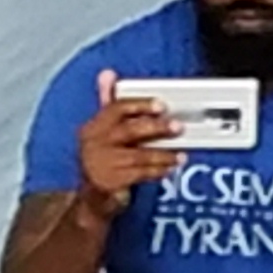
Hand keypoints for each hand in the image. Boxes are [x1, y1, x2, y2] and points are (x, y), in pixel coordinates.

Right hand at [76, 70, 182, 211]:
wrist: (92, 199)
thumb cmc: (102, 160)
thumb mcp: (102, 131)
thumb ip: (107, 102)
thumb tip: (107, 73)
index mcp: (93, 127)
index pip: (117, 109)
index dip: (140, 105)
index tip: (160, 105)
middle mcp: (95, 144)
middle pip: (129, 130)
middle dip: (156, 128)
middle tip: (177, 126)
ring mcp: (102, 164)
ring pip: (138, 155)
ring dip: (162, 154)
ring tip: (179, 154)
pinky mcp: (111, 183)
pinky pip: (140, 173)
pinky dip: (157, 171)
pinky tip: (168, 168)